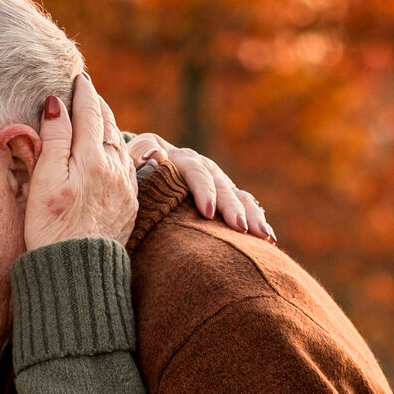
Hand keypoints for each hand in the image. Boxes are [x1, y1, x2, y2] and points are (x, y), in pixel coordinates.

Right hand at [23, 73, 138, 251]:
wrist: (79, 273)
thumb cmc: (52, 229)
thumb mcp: (44, 180)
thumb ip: (54, 139)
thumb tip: (58, 103)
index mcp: (91, 157)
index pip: (88, 113)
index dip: (82, 93)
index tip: (78, 77)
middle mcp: (114, 168)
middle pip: (107, 125)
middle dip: (97, 105)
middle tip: (88, 89)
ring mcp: (125, 187)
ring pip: (120, 144)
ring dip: (109, 126)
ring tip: (99, 114)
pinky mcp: (129, 205)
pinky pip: (127, 166)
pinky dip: (119, 150)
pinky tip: (116, 150)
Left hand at [126, 133, 274, 241]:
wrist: (133, 173)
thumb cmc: (125, 177)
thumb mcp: (126, 166)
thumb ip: (137, 159)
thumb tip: (154, 154)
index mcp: (173, 157)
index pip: (192, 170)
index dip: (202, 189)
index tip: (208, 212)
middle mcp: (198, 165)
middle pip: (220, 184)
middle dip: (232, 206)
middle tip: (240, 228)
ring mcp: (213, 180)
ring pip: (237, 195)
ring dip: (251, 215)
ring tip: (263, 237)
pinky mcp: (222, 195)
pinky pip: (245, 206)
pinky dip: (256, 220)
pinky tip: (268, 239)